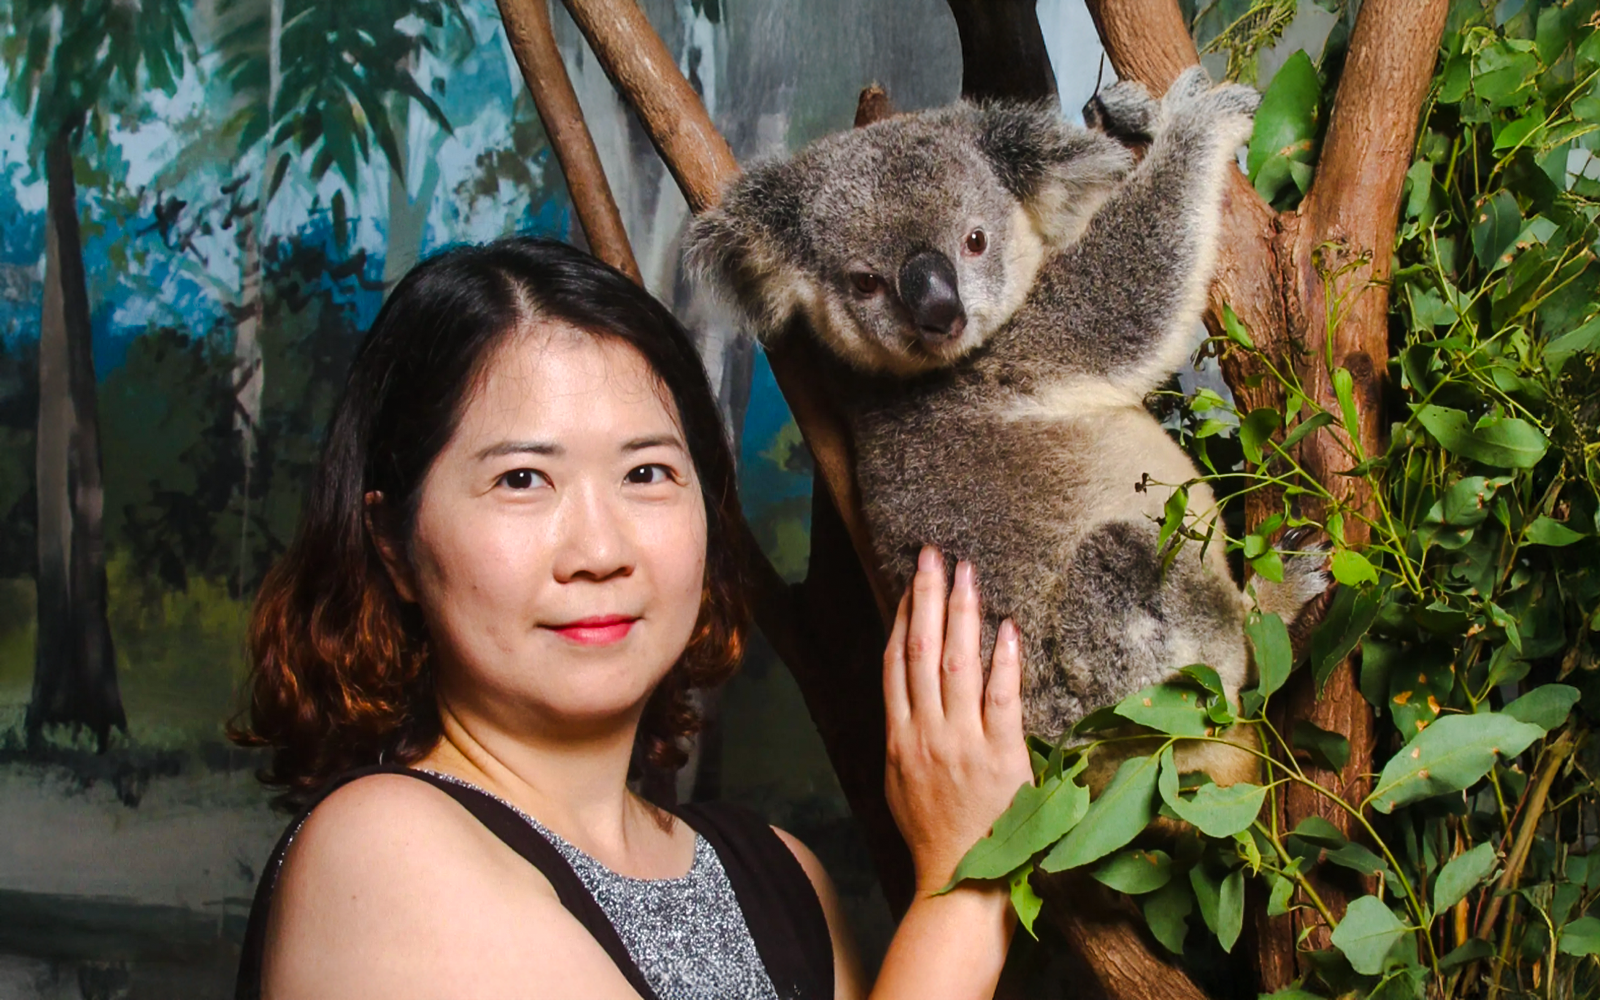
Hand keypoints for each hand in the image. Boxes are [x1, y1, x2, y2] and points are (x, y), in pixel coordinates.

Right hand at [883, 546, 1032, 896]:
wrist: (959, 883)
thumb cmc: (933, 835)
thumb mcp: (900, 782)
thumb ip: (905, 735)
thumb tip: (908, 694)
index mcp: (899, 738)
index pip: (895, 662)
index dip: (903, 617)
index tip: (911, 581)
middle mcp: (925, 733)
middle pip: (921, 651)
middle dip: (926, 596)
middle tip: (932, 553)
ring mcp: (962, 744)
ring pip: (957, 664)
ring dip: (962, 612)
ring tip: (967, 571)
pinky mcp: (1001, 758)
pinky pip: (1002, 699)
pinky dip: (1004, 660)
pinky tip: (1007, 626)